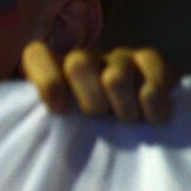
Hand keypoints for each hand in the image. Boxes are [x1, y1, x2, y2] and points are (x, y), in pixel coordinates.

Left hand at [20, 41, 174, 123]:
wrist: (140, 123)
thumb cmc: (92, 130)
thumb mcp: (65, 128)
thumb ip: (50, 125)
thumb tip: (44, 135)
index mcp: (56, 71)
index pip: (37, 55)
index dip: (46, 79)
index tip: (60, 110)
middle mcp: (87, 59)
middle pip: (78, 63)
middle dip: (90, 101)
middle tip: (101, 118)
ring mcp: (119, 57)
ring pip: (116, 76)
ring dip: (123, 108)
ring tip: (128, 121)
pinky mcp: (151, 61)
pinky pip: (152, 77)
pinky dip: (152, 105)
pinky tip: (152, 119)